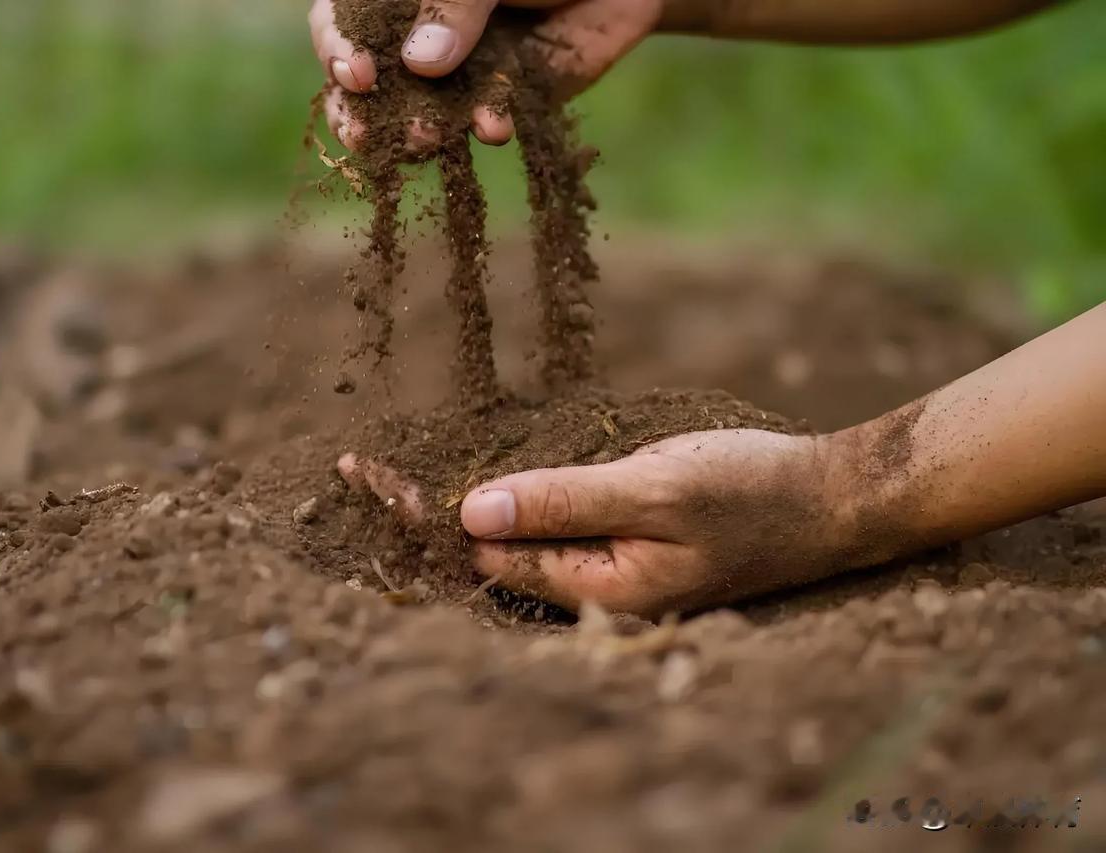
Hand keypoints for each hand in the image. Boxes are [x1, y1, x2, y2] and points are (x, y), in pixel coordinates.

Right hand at [309, 0, 663, 148]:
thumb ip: (455, 3)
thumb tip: (421, 63)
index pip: (340, 23)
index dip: (336, 50)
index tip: (355, 75)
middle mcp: (418, 35)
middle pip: (369, 84)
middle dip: (362, 115)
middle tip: (364, 138)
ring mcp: (459, 71)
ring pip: (420, 112)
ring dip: (419, 131)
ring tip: (428, 138)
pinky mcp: (503, 99)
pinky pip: (484, 122)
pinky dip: (486, 127)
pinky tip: (493, 128)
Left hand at [340, 428, 863, 617]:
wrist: (829, 500)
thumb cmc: (749, 493)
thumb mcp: (651, 490)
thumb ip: (561, 502)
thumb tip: (469, 514)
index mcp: (596, 592)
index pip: (483, 554)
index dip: (422, 514)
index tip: (362, 475)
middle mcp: (593, 594)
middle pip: (488, 556)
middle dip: (425, 517)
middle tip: (358, 474)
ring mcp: (608, 573)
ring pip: (517, 544)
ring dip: (463, 509)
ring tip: (397, 483)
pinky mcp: (623, 549)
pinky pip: (552, 531)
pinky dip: (512, 502)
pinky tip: (483, 481)